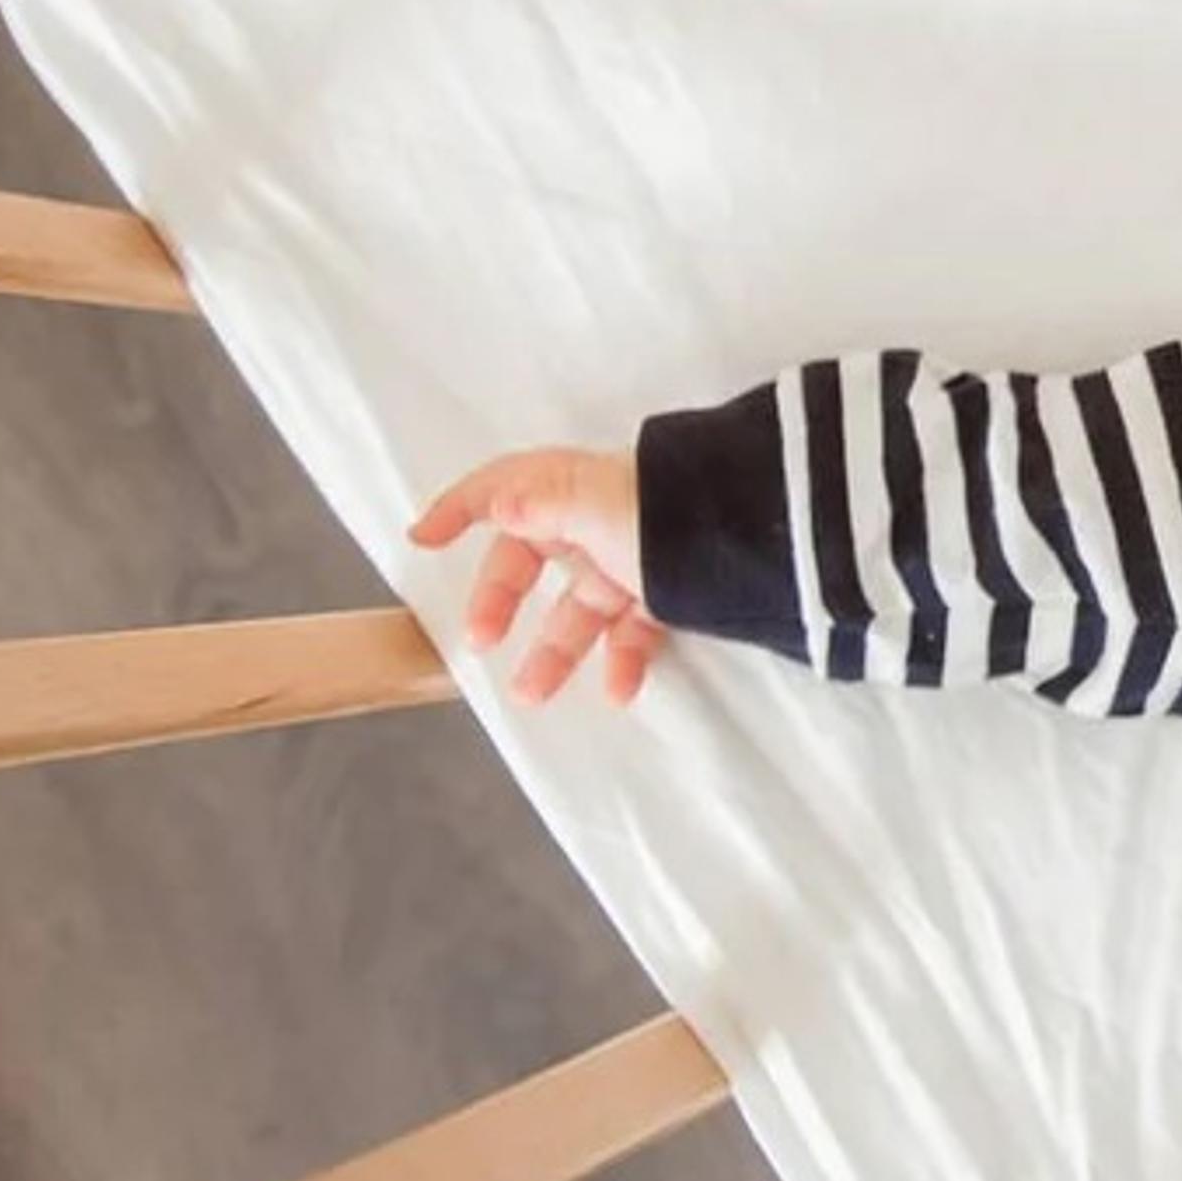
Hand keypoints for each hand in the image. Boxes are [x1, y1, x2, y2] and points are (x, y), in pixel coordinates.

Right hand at [407, 446, 660, 705]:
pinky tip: (618, 691)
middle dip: (501, 599)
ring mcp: (636, 555)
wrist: (758, 533)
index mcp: (572, 486)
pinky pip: (635, 627)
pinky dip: (623, 659)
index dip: (462, 507)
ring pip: (579, 605)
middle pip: (532, 558)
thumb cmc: (668, 510)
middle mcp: (599, 517)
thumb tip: (497, 503)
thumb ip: (542, 503)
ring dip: (553, 649)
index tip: (423, 539)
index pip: (505, 487)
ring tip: (531, 693)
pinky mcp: (672, 589)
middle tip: (480, 642)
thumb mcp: (597, 505)